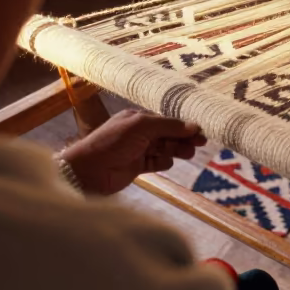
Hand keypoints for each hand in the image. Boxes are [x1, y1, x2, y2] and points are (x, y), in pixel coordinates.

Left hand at [59, 109, 206, 195]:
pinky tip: (166, 162)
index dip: (183, 125)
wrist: (88, 171)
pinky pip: (156, 162)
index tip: (200, 131)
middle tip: (200, 143)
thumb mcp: (141, 127)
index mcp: (138, 118)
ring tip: (188, 153)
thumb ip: (168, 126)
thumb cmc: (112, 142)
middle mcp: (139, 133)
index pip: (166, 120)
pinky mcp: (137, 167)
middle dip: (183, 138)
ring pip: (165, 148)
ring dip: (177, 150)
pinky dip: (163, 162)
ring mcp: (138, 150)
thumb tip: (193, 126)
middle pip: (168, 134)